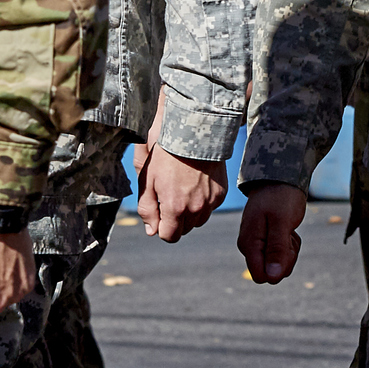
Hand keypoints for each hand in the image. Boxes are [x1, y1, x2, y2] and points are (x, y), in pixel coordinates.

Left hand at [134, 119, 226, 241]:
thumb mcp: (147, 179)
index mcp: (175, 208)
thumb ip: (147, 208)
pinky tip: (195, 181)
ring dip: (189, 211)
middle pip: (184, 229)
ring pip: (198, 219)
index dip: (161, 227)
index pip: (169, 236)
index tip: (159, 211)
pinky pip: (210, 206)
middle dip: (175, 218)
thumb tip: (151, 231)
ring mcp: (211, 202)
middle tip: (169, 194)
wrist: (193, 131)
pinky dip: (202, 200)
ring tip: (182, 187)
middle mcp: (196, 209)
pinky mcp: (221, 193)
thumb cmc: (165, 153)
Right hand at [236, 182, 307, 283]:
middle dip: (286, 257)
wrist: (280, 178)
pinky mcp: (265, 242)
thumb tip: (272, 278)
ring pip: (279, 265)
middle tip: (287, 233)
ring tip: (287, 228)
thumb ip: (277, 249)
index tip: (284, 243)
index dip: (278, 266)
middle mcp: (249, 247)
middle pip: (272, 273)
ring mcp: (257, 244)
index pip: (261, 276)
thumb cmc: (281, 198)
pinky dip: (289, 243)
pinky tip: (288, 228)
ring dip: (289, 249)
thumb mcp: (282, 222)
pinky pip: (281, 255)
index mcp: (248, 243)